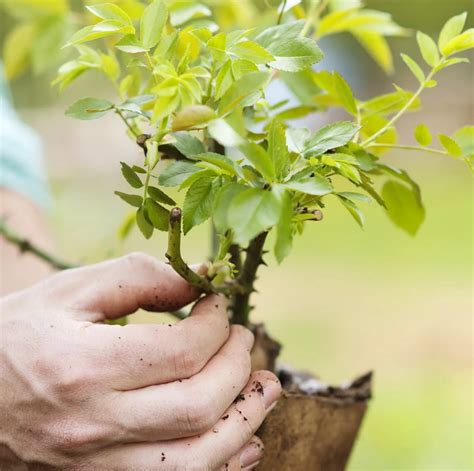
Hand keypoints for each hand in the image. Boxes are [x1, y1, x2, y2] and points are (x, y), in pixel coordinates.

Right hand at [0, 253, 280, 469]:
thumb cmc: (22, 330)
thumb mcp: (73, 289)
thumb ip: (141, 278)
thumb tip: (202, 281)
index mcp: (82, 365)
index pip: (180, 352)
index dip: (215, 324)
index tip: (219, 306)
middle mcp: (92, 423)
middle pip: (197, 405)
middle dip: (237, 366)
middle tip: (243, 337)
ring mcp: (96, 464)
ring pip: (196, 459)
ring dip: (245, 420)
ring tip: (267, 387)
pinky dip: (222, 465)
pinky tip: (245, 440)